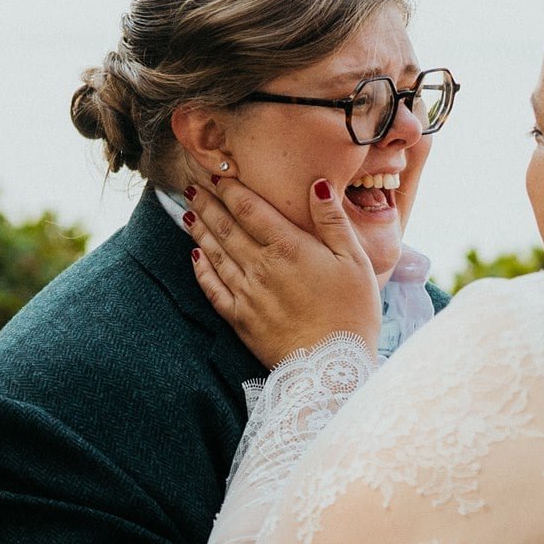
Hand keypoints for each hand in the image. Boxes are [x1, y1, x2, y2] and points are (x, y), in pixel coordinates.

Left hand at [185, 174, 382, 367]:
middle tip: (192, 187)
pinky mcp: (240, 319)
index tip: (219, 177)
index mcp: (288, 247)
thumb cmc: (352, 312)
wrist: (331, 366)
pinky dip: (201, 270)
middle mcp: (260, 266)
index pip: (250, 209)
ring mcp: (246, 293)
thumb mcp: (355, 260)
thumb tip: (317, 185)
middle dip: (208, 204)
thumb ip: (333, 221)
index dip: (231, 190)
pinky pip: (213, 289)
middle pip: (226, 227)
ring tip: (188, 213)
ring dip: (200, 230)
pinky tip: (195, 257)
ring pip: (215, 254)